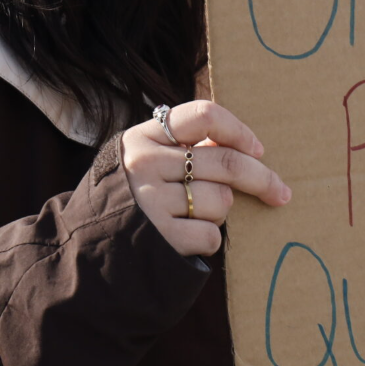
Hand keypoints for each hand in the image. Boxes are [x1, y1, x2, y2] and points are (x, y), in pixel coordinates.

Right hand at [122, 101, 290, 257]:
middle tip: (281, 192)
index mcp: (143, 137)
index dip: (239, 132)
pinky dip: (208, 240)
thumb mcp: (143, 160)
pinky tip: (185, 239)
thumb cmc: (127, 200)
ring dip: (219, 213)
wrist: (83, 250)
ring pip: (222, 201)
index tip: (257, 150)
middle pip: (227, 163)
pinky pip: (212, 235)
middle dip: (261, 179)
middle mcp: (144, 164)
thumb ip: (182, 148)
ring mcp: (150, 201)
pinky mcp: (158, 238)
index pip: (204, 115)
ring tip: (192, 217)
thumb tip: (245, 149)